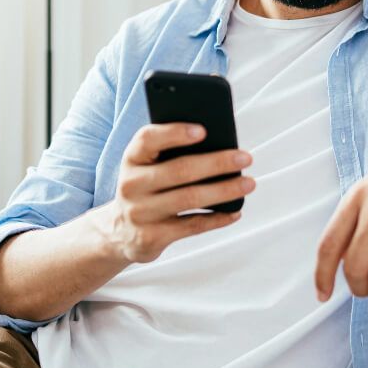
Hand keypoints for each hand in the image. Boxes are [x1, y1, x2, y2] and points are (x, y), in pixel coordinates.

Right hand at [101, 123, 254, 263]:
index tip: (203, 130)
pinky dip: (217, 218)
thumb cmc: (146, 188)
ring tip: (248, 183)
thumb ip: (170, 154)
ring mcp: (140, 213)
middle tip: (245, 157)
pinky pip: (192, 226)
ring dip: (224, 190)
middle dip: (217, 163)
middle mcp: (131, 185)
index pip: (148, 139)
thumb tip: (220, 147)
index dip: (175, 133)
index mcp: (131, 159)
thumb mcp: (147, 167)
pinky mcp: (151, 237)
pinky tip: (235, 212)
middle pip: (180, 170)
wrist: (118, 232)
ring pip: (189, 198)